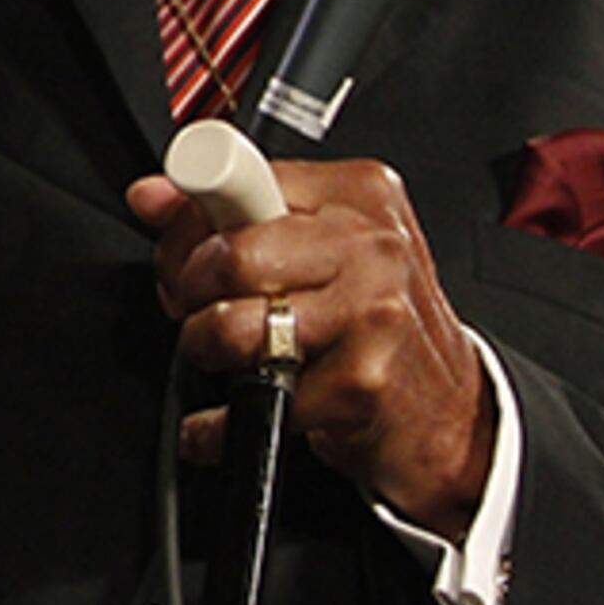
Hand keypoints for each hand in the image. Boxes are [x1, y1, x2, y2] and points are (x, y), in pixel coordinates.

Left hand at [129, 157, 493, 541]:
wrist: (452, 409)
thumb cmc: (378, 321)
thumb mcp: (321, 246)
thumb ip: (238, 211)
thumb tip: (151, 195)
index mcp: (360, 194)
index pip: (244, 179)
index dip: (192, 221)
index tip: (186, 246)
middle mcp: (372, 246)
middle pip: (233, 253)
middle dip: (192, 289)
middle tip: (203, 305)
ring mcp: (370, 314)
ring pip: (235, 325)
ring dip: (206, 350)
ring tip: (227, 354)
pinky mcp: (358, 384)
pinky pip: (250, 404)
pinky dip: (218, 425)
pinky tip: (232, 415)